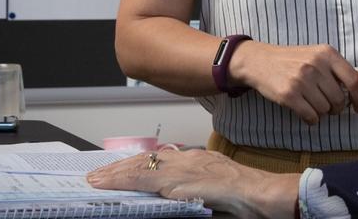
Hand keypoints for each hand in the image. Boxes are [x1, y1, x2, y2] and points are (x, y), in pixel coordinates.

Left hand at [87, 148, 297, 218]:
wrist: (262, 194)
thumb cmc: (246, 196)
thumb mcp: (214, 191)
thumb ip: (192, 191)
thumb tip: (173, 198)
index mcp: (196, 161)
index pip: (158, 159)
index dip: (134, 165)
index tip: (117, 170)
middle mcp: (188, 158)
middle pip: (145, 159)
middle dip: (118, 168)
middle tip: (96, 175)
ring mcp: (183, 166)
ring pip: (141, 166)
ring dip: (115, 173)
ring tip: (95, 180)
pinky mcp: (180, 179)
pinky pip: (145, 177)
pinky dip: (124, 179)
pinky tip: (109, 184)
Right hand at [232, 41, 357, 123]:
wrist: (259, 61)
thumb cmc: (294, 60)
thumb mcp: (319, 56)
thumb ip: (343, 69)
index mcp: (327, 53)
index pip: (353, 80)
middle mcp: (315, 65)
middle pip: (339, 99)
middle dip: (336, 108)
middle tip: (329, 106)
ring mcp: (301, 80)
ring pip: (325, 109)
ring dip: (322, 113)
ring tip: (313, 104)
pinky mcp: (288, 94)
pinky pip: (310, 116)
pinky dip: (311, 119)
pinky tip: (305, 112)